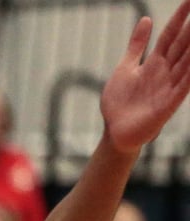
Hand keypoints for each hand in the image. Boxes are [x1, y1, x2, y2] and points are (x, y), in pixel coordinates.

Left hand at [101, 2, 189, 152]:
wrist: (115, 132)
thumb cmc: (120, 102)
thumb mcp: (125, 68)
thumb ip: (136, 46)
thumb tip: (146, 19)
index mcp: (154, 63)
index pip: (170, 35)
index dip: (179, 19)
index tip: (188, 1)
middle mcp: (165, 72)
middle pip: (182, 45)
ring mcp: (168, 87)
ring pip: (187, 63)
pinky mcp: (168, 104)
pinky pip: (183, 87)